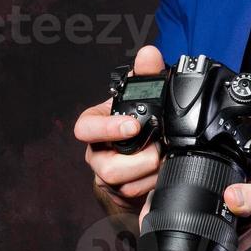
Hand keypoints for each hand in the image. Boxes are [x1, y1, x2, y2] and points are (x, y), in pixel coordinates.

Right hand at [74, 45, 167, 224]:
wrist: (145, 152)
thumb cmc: (138, 120)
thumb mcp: (143, 95)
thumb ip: (146, 74)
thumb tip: (149, 54)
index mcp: (96, 126)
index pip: (86, 129)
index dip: (108, 129)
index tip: (133, 126)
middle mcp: (97, 152)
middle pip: (107, 166)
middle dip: (139, 161)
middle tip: (160, 149)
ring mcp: (106, 176)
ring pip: (123, 184)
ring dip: (150, 174)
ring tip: (164, 159)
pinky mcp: (120, 193)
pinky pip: (134, 196)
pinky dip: (152, 186)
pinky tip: (162, 173)